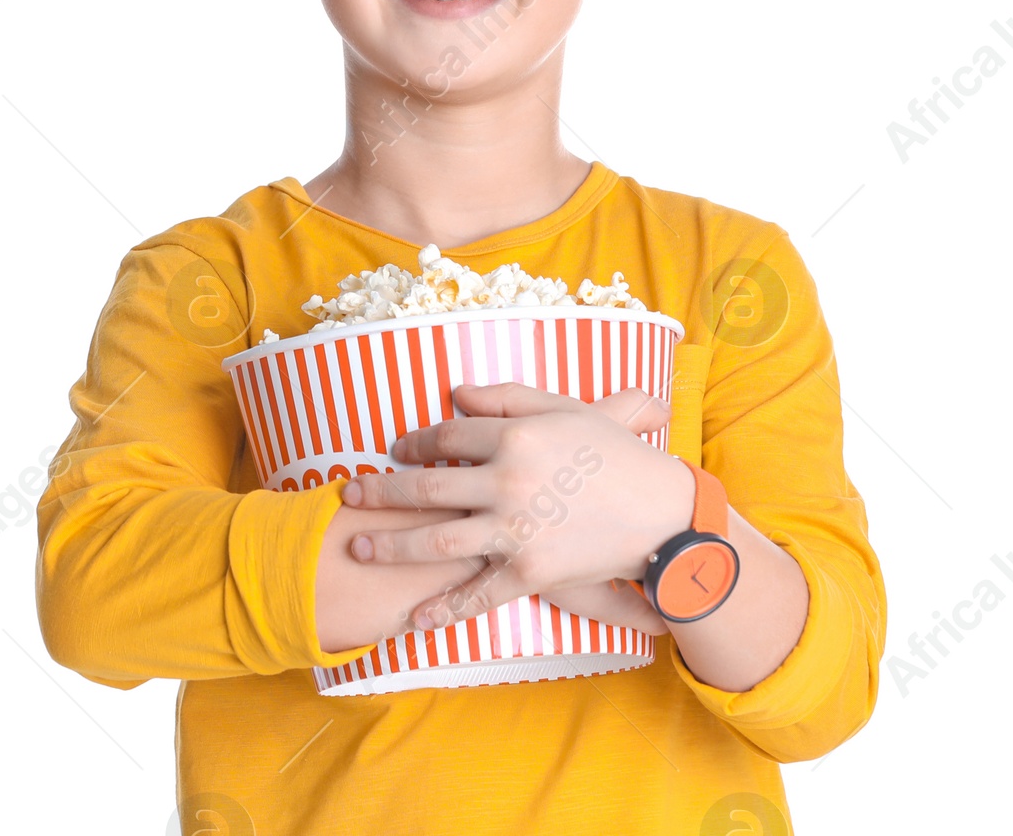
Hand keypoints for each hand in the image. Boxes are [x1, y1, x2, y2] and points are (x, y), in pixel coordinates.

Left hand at [341, 382, 691, 631]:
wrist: (662, 514)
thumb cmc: (615, 454)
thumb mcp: (567, 410)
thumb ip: (508, 398)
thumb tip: (454, 394)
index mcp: (516, 436)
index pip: (448, 435)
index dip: (416, 441)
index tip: (395, 449)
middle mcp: (508, 481)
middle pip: (427, 486)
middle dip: (382, 491)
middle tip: (350, 493)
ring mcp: (517, 531)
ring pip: (437, 541)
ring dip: (391, 545)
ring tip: (359, 545)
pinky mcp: (531, 573)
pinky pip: (478, 595)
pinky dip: (443, 610)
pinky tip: (412, 618)